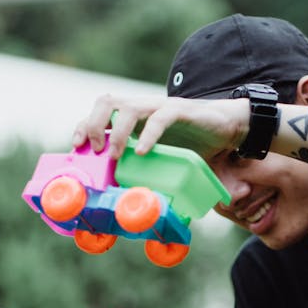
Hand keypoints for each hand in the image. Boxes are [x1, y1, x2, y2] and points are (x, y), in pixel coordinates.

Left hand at [71, 94, 248, 159]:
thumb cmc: (196, 144)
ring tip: (116, 155)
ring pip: (128, 108)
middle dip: (93, 124)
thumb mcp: (166, 158)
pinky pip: (161, 118)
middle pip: (107, 102)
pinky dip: (149, 134)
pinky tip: (142, 152)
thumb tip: (136, 205)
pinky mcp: (181, 111)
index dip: (84, 126)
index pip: (101, 113)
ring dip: (117, 132)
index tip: (77, 146)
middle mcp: (144, 109)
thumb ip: (150, 172)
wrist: (229, 129)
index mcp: (137, 118)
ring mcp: (161, 108)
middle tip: (96, 150)